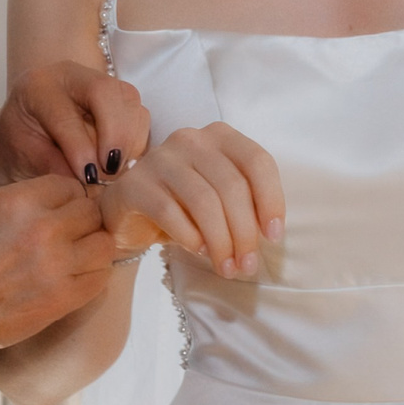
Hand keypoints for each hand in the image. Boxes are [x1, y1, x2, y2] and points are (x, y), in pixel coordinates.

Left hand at [0, 61, 152, 185]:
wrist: (24, 130)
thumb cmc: (20, 144)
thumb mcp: (25, 157)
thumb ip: (55, 166)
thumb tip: (92, 180)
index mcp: (38, 87)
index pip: (66, 115)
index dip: (80, 148)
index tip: (88, 177)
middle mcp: (71, 76)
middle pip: (106, 92)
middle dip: (115, 135)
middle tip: (111, 170)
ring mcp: (99, 82)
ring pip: (130, 102)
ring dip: (129, 140)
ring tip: (114, 170)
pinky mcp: (119, 97)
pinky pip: (139, 115)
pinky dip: (135, 142)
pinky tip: (122, 162)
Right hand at [0, 175, 120, 353]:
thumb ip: (24, 201)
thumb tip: (62, 200)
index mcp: (17, 202)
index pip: (69, 186)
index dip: (66, 198)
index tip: (59, 210)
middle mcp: (41, 229)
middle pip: (92, 211)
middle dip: (83, 220)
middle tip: (69, 233)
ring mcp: (56, 266)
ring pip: (104, 243)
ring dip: (93, 246)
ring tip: (76, 254)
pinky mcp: (63, 299)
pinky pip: (100, 277)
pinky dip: (93, 273)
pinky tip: (75, 275)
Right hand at [94, 122, 282, 278]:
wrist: (129, 216)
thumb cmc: (183, 207)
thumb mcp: (220, 200)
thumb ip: (245, 205)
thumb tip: (267, 235)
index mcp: (220, 136)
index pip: (257, 162)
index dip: (271, 200)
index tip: (274, 236)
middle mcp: (190, 139)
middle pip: (232, 186)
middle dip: (245, 231)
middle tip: (248, 265)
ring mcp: (160, 158)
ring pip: (204, 201)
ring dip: (221, 241)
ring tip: (227, 267)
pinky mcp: (134, 183)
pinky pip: (169, 212)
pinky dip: (190, 237)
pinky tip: (198, 252)